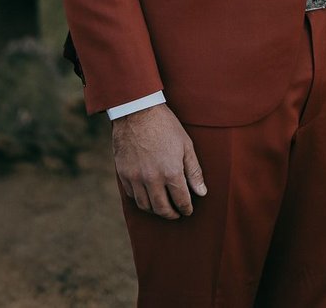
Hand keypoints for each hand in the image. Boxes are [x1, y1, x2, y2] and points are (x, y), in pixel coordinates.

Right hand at [113, 104, 206, 219]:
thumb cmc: (165, 125)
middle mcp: (152, 179)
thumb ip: (194, 171)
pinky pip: (132, 195)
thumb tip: (202, 192)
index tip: (188, 210)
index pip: (181, 201)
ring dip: (155, 210)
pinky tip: (147, 195)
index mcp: (171, 172)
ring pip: (145, 206)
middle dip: (171, 214)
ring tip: (162, 207)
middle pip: (162, 209)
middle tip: (176, 213)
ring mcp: (136, 177)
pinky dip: (141, 199)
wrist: (137, 111)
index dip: (187, 208)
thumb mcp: (185, 144)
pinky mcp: (123, 174)